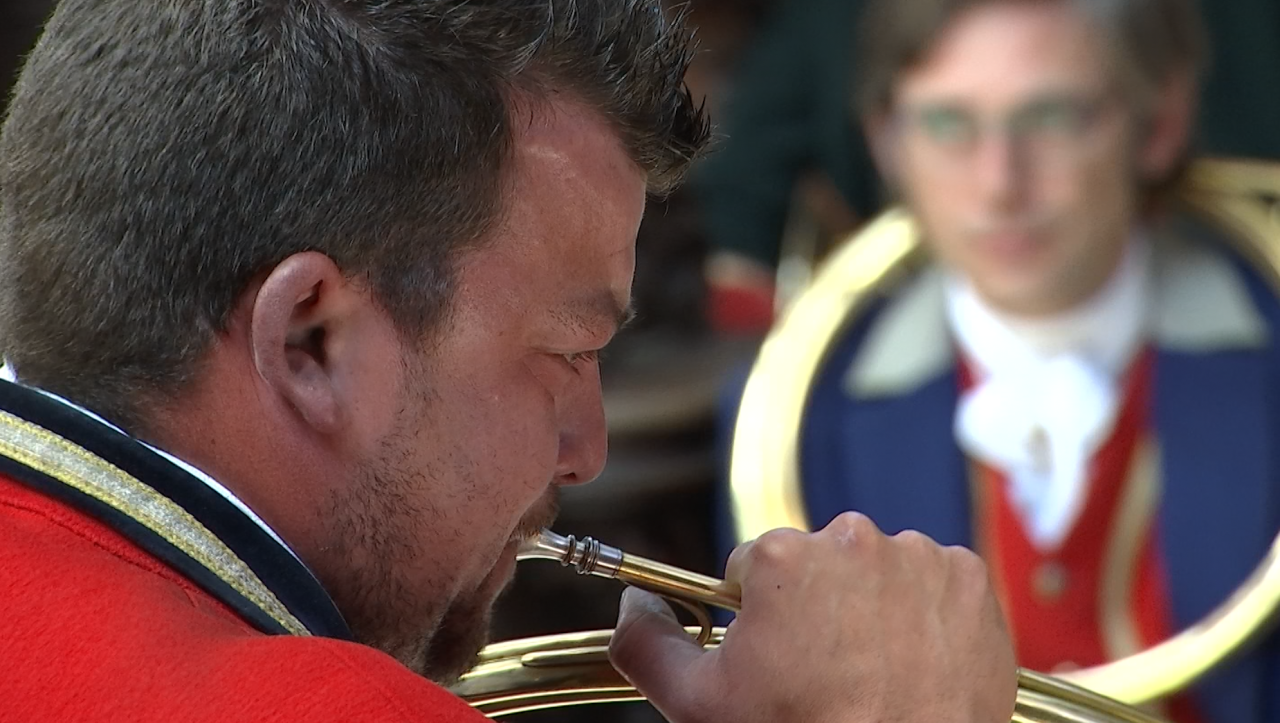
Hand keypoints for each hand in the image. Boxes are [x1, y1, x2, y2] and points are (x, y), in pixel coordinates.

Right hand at [608, 512, 1016, 722]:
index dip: (762, 617)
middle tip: (826, 671)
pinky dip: (925, 612)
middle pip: (818, 561)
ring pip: (876, 568)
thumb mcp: (697, 705)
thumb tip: (632, 603)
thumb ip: (646, 642)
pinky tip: (913, 659)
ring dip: (872, 605)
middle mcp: (852, 539)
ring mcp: (916, 556)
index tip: (780, 656)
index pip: (756, 566)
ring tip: (873, 669)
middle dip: (817, 604)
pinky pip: (933, 580)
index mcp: (783, 557)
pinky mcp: (968, 578)